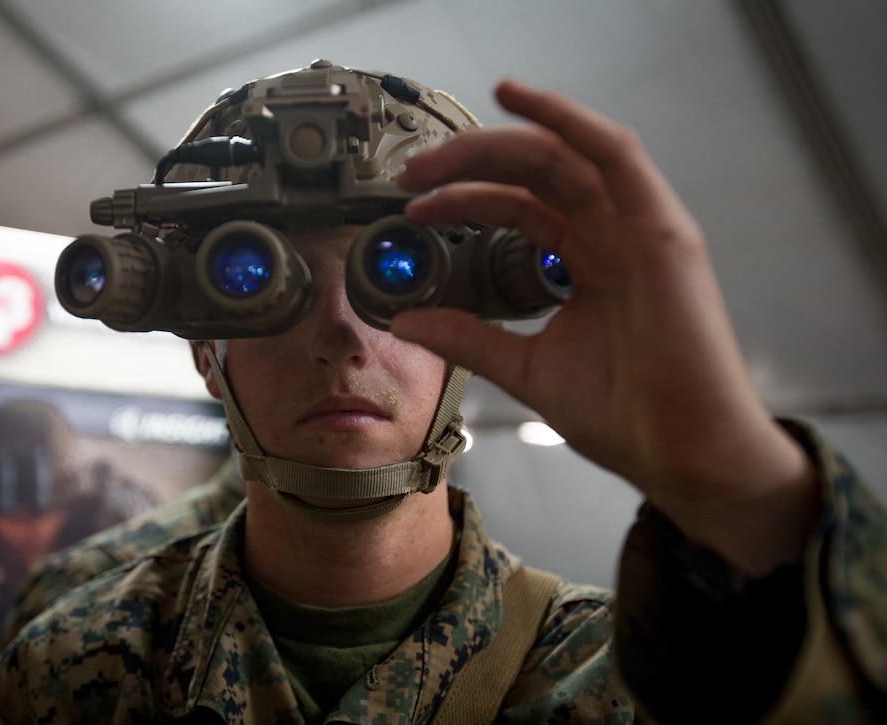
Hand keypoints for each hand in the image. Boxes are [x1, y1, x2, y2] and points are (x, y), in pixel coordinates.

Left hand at [392, 79, 818, 574]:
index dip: (463, 199)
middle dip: (467, 165)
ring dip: (497, 143)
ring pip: (564, 155)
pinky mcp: (662, 229)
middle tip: (410, 177)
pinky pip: (616, 154)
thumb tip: (407, 321)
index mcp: (588, 263)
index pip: (519, 208)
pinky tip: (520, 101)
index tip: (412, 210)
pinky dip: (568, 120)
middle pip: (533, 174)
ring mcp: (638, 228)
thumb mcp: (526, 367)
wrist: (683, 455)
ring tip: (439, 152)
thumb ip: (469, 338)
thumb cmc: (628, 415)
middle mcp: (612, 236)